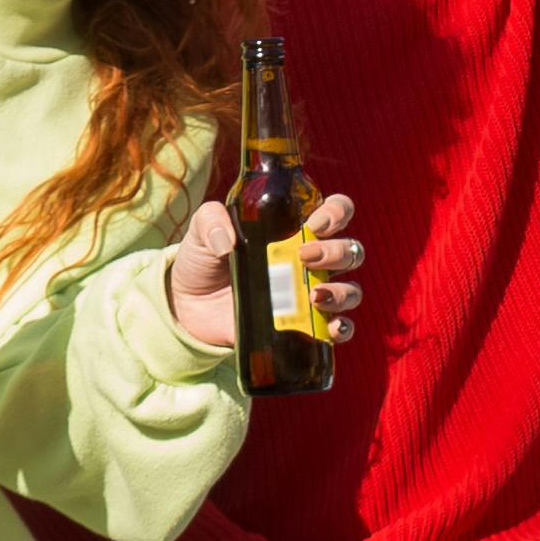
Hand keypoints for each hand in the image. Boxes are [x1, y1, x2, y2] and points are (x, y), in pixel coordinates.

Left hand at [166, 193, 363, 356]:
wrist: (188, 308)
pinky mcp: (304, 327)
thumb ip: (211, 221)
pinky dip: (343, 328)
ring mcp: (310, 295)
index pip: (336, 212)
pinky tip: (332, 327)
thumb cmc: (203, 262)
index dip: (338, 213)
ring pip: (350, 290)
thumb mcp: (202, 232)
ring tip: (313, 296)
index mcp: (296, 230)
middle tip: (303, 256)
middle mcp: (312, 261)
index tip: (315, 223)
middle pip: (349, 251)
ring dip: (342, 291)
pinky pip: (340, 328)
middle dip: (335, 252)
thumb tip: (227, 242)